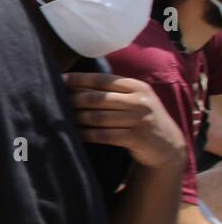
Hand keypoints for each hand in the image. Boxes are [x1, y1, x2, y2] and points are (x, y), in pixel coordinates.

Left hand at [64, 73, 186, 168]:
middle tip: (56, 101)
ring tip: (62, 118)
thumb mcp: (134, 99)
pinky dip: (86, 134)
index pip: (102, 79)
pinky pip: (103, 135)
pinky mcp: (137, 138)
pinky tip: (75, 133)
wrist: (167, 144)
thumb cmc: (141, 118)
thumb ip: (111, 91)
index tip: (60, 79)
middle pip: (97, 99)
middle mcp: (140, 101)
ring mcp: (139, 120)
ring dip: (77, 118)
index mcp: (137, 86)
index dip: (79, 79)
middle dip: (74, 100)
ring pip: (98, 117)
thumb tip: (74, 84)